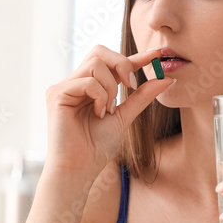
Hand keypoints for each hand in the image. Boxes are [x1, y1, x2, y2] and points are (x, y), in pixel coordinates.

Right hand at [44, 45, 176, 175]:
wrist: (79, 170)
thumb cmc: (96, 149)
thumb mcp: (124, 117)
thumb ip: (141, 97)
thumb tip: (165, 79)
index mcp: (89, 87)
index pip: (112, 63)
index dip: (135, 57)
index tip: (157, 55)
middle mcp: (75, 82)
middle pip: (100, 52)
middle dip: (122, 64)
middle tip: (132, 85)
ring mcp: (64, 87)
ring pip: (96, 63)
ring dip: (111, 86)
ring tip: (109, 110)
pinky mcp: (57, 94)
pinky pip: (87, 81)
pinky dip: (100, 96)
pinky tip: (99, 114)